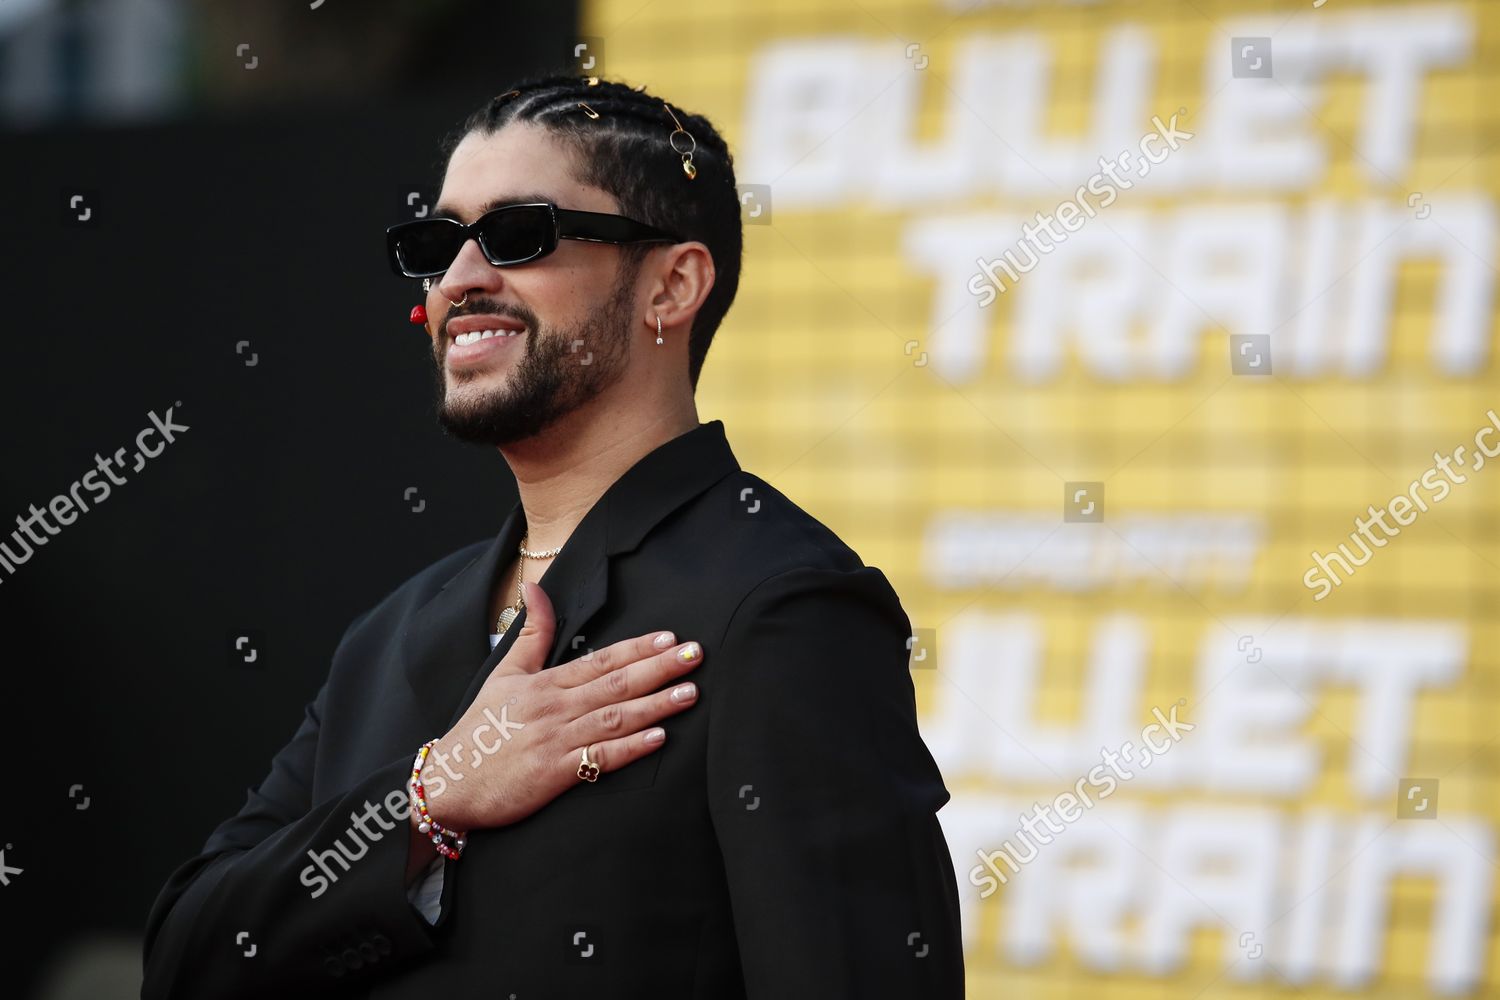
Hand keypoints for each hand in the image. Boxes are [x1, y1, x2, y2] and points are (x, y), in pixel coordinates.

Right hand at [415, 581, 703, 831]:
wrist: (448, 783)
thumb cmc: (480, 729)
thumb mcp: (503, 673)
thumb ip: (531, 632)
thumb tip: (536, 586)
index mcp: (545, 683)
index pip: (599, 660)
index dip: (637, 648)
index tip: (670, 638)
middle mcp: (554, 708)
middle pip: (615, 684)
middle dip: (659, 669)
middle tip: (696, 656)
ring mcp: (555, 740)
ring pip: (614, 718)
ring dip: (655, 705)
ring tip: (689, 693)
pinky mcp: (553, 774)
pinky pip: (599, 758)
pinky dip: (630, 748)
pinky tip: (659, 738)